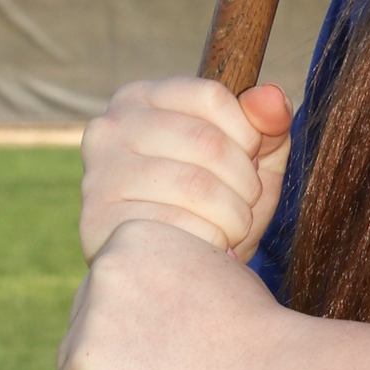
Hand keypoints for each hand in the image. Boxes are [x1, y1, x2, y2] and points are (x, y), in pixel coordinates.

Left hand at [53, 218, 290, 369]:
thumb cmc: (261, 331)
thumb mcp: (227, 272)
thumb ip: (195, 268)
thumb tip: (201, 268)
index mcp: (135, 236)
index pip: (109, 285)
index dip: (128, 321)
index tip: (157, 348)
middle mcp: (104, 268)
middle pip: (85, 320)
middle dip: (108, 351)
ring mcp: (90, 320)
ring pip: (71, 361)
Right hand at [79, 76, 292, 262]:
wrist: (167, 273)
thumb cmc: (212, 206)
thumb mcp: (248, 161)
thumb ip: (266, 125)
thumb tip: (271, 97)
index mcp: (143, 98)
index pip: (211, 96)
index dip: (248, 134)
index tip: (251, 161)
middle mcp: (112, 126)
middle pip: (207, 142)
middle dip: (245, 182)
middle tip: (245, 205)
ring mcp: (100, 172)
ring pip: (196, 186)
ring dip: (233, 216)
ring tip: (231, 229)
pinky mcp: (98, 218)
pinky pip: (176, 226)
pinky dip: (209, 241)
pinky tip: (207, 248)